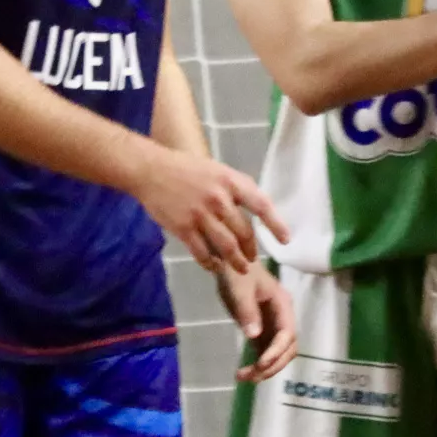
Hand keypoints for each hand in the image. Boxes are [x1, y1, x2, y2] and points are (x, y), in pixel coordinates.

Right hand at [131, 148, 287, 274]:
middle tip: (252, 258)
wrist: (151, 170)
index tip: (285, 239)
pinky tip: (214, 266)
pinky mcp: (183, 228)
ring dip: (236, 261)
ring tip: (240, 268)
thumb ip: (235, 188)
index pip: (261, 205)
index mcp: (230, 181)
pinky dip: (210, 263)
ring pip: (226, 247)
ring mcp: (201, 215)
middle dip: (251, 250)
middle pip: (244, 232)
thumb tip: (256, 207)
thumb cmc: (186, 169)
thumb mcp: (218, 170)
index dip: (275, 224)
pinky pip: (202, 252)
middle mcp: (219, 199)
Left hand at [216, 263, 297, 381]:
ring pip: (277, 353)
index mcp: (282, 304)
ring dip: (265, 368)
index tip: (261, 363)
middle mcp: (282, 317)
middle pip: (287, 348)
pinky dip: (257, 364)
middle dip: (273, 364)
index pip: (287, 333)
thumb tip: (254, 336)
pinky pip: (264, 351)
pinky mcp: (261, 329)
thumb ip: (247, 311)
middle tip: (252, 376)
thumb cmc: (236, 270)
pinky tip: (244, 372)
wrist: (228, 260)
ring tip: (244, 377)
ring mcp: (272, 324)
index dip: (277, 351)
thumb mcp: (239, 287)